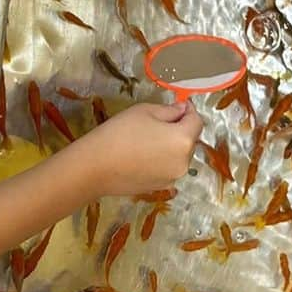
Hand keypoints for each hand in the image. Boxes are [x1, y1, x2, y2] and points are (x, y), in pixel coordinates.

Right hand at [75, 101, 202, 197]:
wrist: (95, 167)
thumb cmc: (120, 133)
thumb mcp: (145, 111)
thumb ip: (169, 110)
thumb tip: (182, 110)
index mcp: (183, 140)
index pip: (197, 121)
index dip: (189, 110)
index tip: (178, 103)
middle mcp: (184, 163)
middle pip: (190, 140)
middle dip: (180, 128)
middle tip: (159, 119)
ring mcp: (172, 178)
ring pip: (179, 155)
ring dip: (172, 144)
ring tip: (149, 138)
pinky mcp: (160, 188)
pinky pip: (168, 168)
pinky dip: (162, 159)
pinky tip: (142, 154)